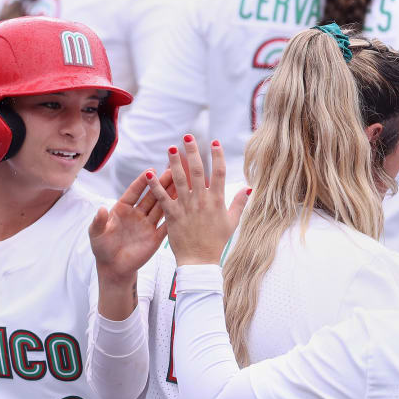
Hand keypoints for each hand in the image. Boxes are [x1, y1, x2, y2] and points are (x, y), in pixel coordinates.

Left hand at [89, 169, 172, 282]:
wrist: (113, 268)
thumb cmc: (102, 248)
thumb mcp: (96, 234)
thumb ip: (99, 222)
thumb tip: (101, 209)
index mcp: (123, 208)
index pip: (134, 191)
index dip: (142, 181)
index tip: (151, 171)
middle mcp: (137, 213)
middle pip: (151, 196)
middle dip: (161, 183)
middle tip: (173, 171)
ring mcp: (147, 224)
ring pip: (161, 207)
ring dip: (171, 196)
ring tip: (183, 184)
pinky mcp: (155, 237)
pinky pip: (166, 225)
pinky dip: (174, 216)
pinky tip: (184, 207)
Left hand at [146, 136, 249, 265]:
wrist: (200, 261)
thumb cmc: (217, 242)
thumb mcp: (232, 222)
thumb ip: (239, 203)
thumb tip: (249, 188)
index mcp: (217, 200)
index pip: (218, 172)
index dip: (217, 156)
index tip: (214, 142)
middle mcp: (201, 200)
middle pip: (197, 170)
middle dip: (192, 152)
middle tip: (187, 137)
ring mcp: (186, 207)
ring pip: (179, 179)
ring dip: (174, 162)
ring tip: (170, 148)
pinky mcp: (172, 215)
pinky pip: (162, 198)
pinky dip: (155, 186)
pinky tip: (149, 173)